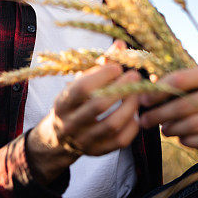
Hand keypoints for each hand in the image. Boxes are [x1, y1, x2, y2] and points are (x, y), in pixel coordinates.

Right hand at [26, 42, 139, 183]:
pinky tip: (135, 113)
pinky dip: (132, 125)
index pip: (82, 88)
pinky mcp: (98, 152)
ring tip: (138, 94)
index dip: (103, 75)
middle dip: (121, 88)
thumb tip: (121, 45)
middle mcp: (70, 124)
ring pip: (112, 124)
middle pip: (98, 105)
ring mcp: (84, 141)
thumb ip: (100, 64)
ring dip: (130, 106)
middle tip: (135, 77)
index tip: (118, 67)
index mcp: (63, 102)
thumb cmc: (76, 102)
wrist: (60, 137)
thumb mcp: (80, 82)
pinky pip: (120, 140)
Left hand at [138, 64, 197, 148]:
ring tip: (163, 130)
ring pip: (195, 124)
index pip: (181, 80)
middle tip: (145, 121)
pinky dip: (191, 141)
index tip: (143, 100)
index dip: (158, 91)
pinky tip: (182, 139)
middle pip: (185, 105)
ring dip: (173, 129)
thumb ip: (186, 80)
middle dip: (160, 114)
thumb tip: (149, 84)